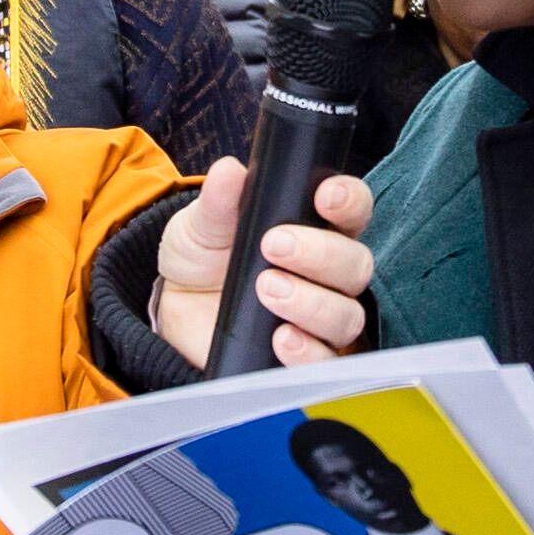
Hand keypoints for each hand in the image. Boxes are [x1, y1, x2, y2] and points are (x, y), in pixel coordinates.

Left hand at [151, 165, 376, 372]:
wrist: (177, 308)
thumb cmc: (203, 255)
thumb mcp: (202, 223)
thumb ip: (218, 200)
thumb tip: (229, 171)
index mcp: (316, 226)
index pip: (353, 208)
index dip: (349, 201)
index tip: (324, 197)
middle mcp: (328, 273)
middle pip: (357, 264)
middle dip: (321, 254)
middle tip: (273, 247)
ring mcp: (320, 317)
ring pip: (348, 315)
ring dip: (312, 303)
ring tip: (266, 289)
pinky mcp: (305, 356)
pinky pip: (327, 362)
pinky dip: (309, 352)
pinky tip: (282, 339)